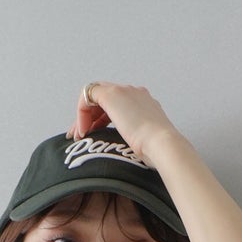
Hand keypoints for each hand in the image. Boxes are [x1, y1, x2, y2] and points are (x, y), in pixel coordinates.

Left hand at [64, 82, 178, 158]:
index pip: (117, 105)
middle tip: (82, 136)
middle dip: (90, 117)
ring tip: (80, 136)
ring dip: (84, 117)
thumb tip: (131, 151)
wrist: (162, 144)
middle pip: (103, 99)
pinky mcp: (111, 94)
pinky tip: (84, 131)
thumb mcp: (146, 142)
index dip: (102, 119)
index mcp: (144, 103)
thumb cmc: (157, 150)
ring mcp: (123, 91)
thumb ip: (137, 139)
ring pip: (94, 97)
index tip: (96, 136)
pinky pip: (87, 96)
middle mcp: (133, 93)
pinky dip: (82, 113)